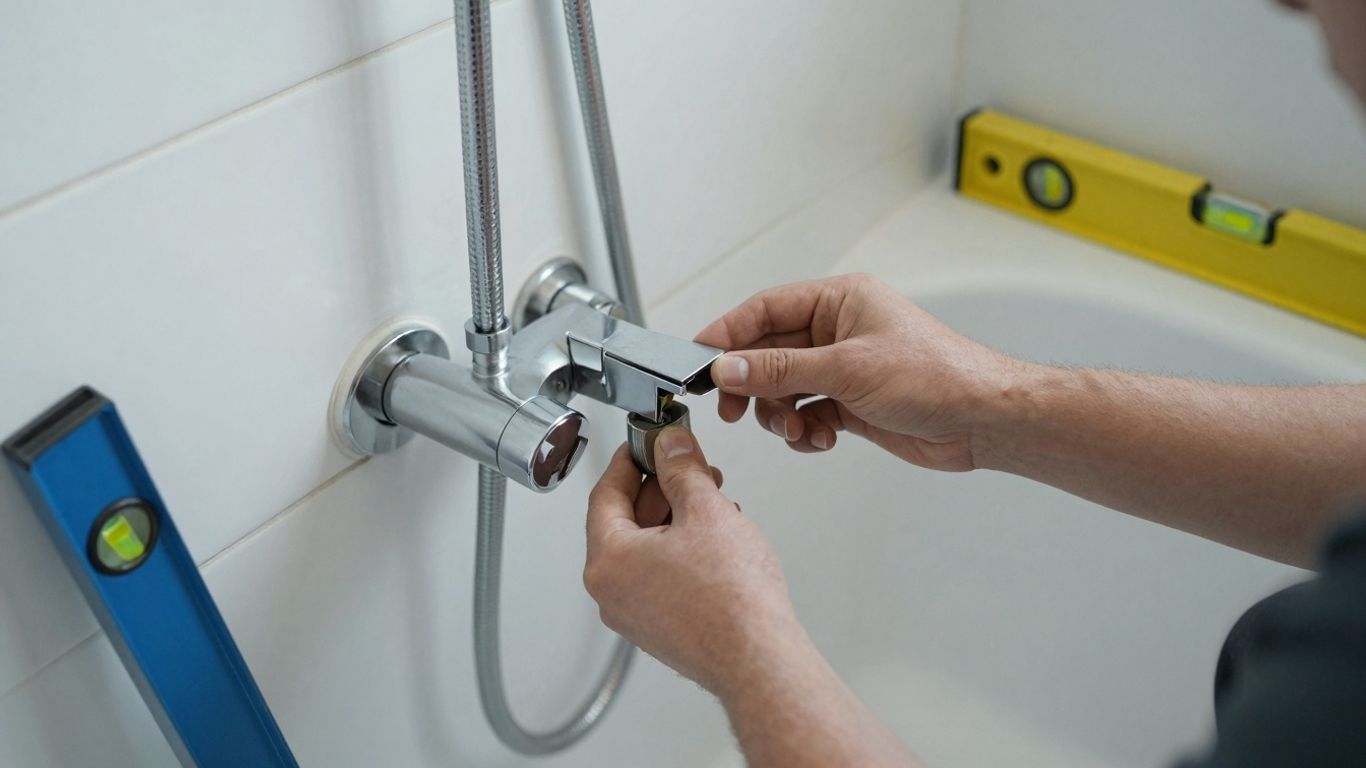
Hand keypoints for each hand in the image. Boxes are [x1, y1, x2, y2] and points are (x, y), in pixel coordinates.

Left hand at [583, 430, 803, 695]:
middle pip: (626, 522)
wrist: (760, 659)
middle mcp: (612, 593)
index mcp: (608, 561)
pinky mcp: (662, 630)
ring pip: (647, 550)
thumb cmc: (732, 599)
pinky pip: (661, 577)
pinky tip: (716, 539)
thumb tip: (671, 446)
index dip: (630, 460)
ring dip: (678, 519)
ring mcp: (636, 616)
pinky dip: (683, 550)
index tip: (647, 443)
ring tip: (714, 501)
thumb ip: (683, 470)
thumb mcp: (706, 510)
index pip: (605, 494)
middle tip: (689, 466)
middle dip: (662, 489)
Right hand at [694, 273, 1015, 470]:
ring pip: (783, 389)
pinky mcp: (850, 403)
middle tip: (732, 409)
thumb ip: (780, 370)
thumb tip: (729, 368)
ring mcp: (843, 368)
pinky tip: (822, 438)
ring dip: (781, 415)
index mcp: (840, 301)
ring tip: (796, 430)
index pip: (765, 309)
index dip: (728, 334)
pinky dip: (805, 431)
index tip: (699, 360)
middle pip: (768, 353)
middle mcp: (838, 330)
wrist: (981, 421)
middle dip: (752, 385)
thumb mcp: (847, 369)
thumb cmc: (937, 376)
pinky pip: (805, 414)